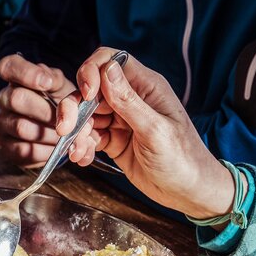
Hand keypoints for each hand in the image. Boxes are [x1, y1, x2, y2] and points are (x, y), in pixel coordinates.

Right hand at [0, 54, 76, 166]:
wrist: (62, 134)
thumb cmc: (61, 105)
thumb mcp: (63, 88)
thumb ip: (56, 81)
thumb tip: (48, 82)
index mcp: (17, 78)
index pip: (7, 66)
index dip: (26, 73)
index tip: (47, 83)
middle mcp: (4, 99)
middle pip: (16, 99)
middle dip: (46, 111)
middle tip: (64, 119)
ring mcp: (1, 123)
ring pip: (21, 127)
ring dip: (48, 133)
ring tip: (63, 136)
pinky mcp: (5, 147)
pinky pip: (23, 150)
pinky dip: (44, 151)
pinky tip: (54, 148)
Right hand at [57, 48, 234, 220]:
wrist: (189, 192)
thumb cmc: (183, 160)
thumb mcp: (155, 130)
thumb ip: (129, 101)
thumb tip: (106, 69)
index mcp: (146, 87)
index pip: (110, 62)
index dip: (91, 72)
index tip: (86, 95)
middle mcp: (131, 99)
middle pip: (90, 90)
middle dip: (74, 107)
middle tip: (66, 129)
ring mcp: (120, 120)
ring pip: (85, 115)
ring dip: (76, 132)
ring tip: (78, 152)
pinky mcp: (113, 141)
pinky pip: (89, 136)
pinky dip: (81, 146)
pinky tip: (83, 158)